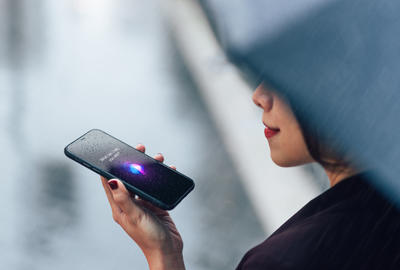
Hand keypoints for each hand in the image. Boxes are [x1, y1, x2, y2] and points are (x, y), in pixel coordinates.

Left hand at [101, 144, 184, 269]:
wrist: (168, 250)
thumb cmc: (149, 237)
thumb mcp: (134, 216)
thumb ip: (124, 198)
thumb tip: (112, 180)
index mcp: (119, 206)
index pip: (109, 182)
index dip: (109, 165)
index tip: (113, 151)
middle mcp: (129, 203)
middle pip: (128, 177)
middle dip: (133, 161)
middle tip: (140, 148)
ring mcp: (142, 203)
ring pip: (144, 180)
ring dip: (149, 168)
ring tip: (158, 158)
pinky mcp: (155, 204)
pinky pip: (157, 187)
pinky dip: (161, 178)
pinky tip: (169, 170)